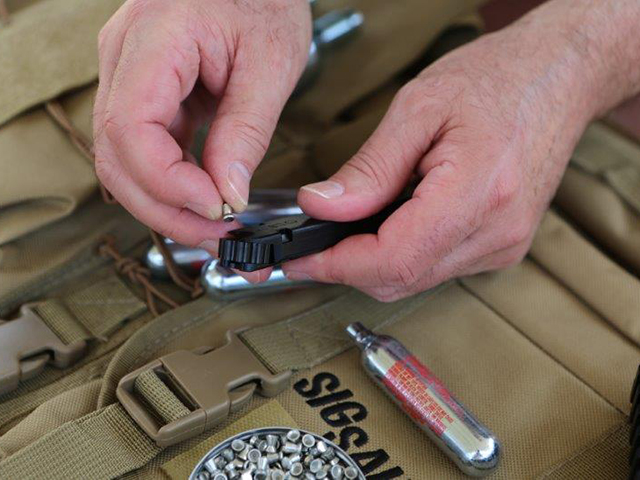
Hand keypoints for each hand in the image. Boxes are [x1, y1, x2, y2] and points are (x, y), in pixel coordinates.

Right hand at [93, 0, 310, 249]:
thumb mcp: (270, 64)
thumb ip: (245, 131)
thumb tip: (228, 192)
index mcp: (155, 40)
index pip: (130, 129)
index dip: (167, 181)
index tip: (214, 207)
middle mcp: (126, 59)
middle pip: (116, 155)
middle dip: (163, 207)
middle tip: (213, 234)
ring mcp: (130, 76)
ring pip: (124, 159)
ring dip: (164, 202)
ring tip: (212, 225)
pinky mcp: (147, 92)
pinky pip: (144, 148)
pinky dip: (171, 182)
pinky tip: (201, 200)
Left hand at [282, 22, 597, 300]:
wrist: (556, 77)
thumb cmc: (497, 79)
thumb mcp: (419, 108)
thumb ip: (369, 168)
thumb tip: (321, 207)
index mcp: (478, 193)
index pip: (394, 259)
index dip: (337, 265)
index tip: (302, 258)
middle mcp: (496, 231)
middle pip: (401, 280)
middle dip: (348, 267)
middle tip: (314, 243)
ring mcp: (503, 244)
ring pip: (416, 280)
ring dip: (374, 261)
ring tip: (352, 226)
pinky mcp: (503, 245)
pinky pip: (437, 267)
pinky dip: (403, 253)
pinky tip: (393, 223)